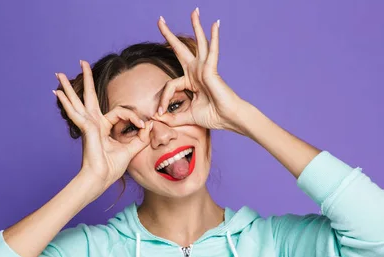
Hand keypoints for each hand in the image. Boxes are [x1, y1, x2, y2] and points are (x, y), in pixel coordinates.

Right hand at [54, 61, 152, 190]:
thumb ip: (140, 138)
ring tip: (59, 73)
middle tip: (82, 62)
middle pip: (88, 97)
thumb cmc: (111, 168)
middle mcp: (93, 123)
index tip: (143, 126)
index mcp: (103, 127)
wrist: (100, 179)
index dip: (135, 118)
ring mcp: (88, 125)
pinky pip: (77, 113)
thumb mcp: (131, 150)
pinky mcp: (86, 129)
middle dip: (86, 79)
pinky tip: (57, 93)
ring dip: (69, 86)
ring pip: (78, 101)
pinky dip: (66, 103)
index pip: (121, 112)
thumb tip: (150, 127)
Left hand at [152, 9, 244, 131]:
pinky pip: (212, 50)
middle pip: (180, 49)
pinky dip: (214, 37)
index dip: (164, 99)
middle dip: (169, 35)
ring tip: (194, 11)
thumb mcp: (187, 117)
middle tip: (160, 20)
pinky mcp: (212, 69)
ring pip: (199, 43)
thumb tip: (156, 118)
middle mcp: (197, 71)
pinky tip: (215, 24)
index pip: (170, 85)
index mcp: (190, 81)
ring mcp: (205, 68)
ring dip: (196, 26)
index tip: (160, 113)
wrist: (227, 118)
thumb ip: (172, 117)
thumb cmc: (212, 116)